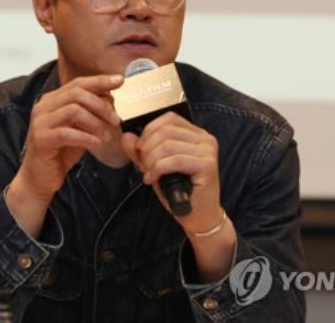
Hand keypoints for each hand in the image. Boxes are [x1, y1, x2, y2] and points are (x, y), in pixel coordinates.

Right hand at [13, 74, 123, 201]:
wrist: (40, 178)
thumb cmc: (61, 152)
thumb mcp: (80, 128)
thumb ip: (91, 112)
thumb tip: (109, 97)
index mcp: (53, 100)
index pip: (78, 83)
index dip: (100, 81)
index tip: (121, 80)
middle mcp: (43, 106)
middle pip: (76, 93)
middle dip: (101, 105)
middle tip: (116, 119)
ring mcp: (40, 122)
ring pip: (73, 110)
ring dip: (96, 122)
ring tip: (107, 136)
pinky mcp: (41, 139)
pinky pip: (67, 133)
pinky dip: (86, 137)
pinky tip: (97, 144)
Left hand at [120, 111, 223, 236]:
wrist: (198, 216)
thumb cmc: (179, 191)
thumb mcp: (156, 167)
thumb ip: (141, 151)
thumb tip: (127, 136)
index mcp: (196, 134)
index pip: (169, 118)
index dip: (149, 131)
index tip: (139, 149)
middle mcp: (205, 139)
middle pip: (166, 131)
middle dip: (147, 148)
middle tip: (143, 166)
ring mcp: (208, 151)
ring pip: (168, 145)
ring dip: (151, 161)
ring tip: (148, 174)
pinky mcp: (208, 165)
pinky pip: (175, 160)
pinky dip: (158, 169)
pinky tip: (152, 179)